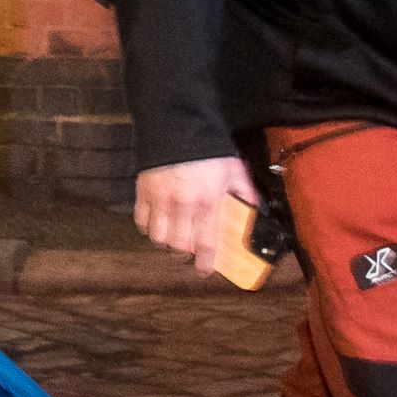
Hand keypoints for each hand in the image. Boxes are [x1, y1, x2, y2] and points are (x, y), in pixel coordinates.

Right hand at [135, 155, 260, 279]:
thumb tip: (254, 212)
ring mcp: (159, 200)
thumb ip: (245, 193)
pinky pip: (141, 222)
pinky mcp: (143, 192)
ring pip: (158, 238)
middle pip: (178, 246)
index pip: (206, 243)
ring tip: (173, 239)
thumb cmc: (210, 150)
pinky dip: (149, 228)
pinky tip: (158, 224)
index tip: (205, 272)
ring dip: (166, 244)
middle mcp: (182, 205)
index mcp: (207, 202)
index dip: (205, 263)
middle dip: (184, 255)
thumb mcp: (235, 170)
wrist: (179, 124)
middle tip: (189, 252)